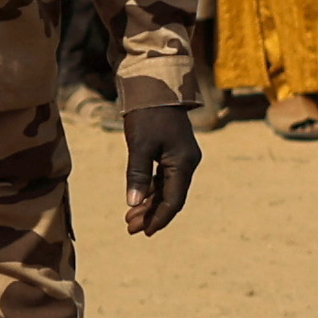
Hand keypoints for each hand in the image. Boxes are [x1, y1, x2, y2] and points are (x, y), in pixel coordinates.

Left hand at [121, 96, 199, 236]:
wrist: (156, 85)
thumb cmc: (147, 115)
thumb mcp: (140, 145)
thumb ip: (138, 175)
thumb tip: (133, 204)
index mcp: (184, 163)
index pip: (173, 200)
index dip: (159, 218)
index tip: (144, 232)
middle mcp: (187, 162)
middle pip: (171, 197)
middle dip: (151, 214)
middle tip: (130, 228)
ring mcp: (181, 157)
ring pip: (166, 188)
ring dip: (149, 203)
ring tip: (130, 218)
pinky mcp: (172, 151)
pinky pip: (163, 177)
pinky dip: (150, 189)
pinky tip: (138, 198)